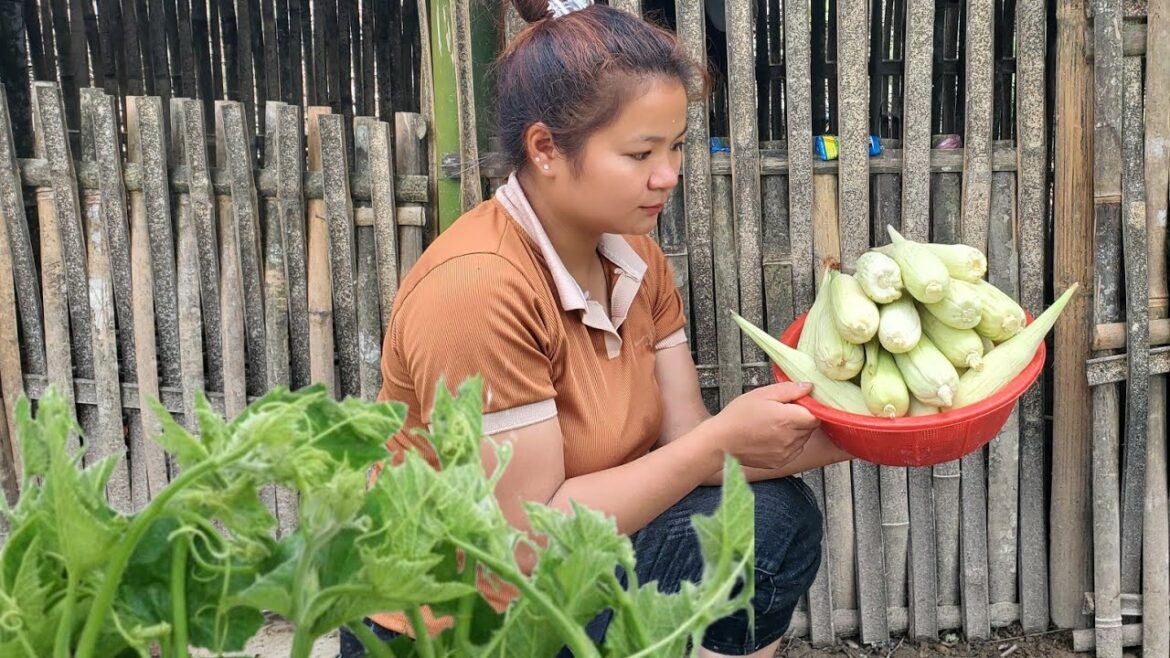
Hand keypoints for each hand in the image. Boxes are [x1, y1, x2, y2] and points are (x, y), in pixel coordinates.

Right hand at [704, 382, 820, 470]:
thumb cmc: (738, 416)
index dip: (809, 408)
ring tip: (774, 425)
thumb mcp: (761, 394)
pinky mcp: (780, 463)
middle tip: (781, 412)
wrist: (720, 442)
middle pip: (810, 427)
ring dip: (796, 431)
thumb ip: (788, 390)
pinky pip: (794, 451)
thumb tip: (809, 387)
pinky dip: (789, 444)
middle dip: (801, 418)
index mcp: (787, 419)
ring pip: (803, 439)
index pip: (815, 415)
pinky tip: (772, 437)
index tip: (797, 404)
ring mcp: (786, 453)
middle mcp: (790, 439)